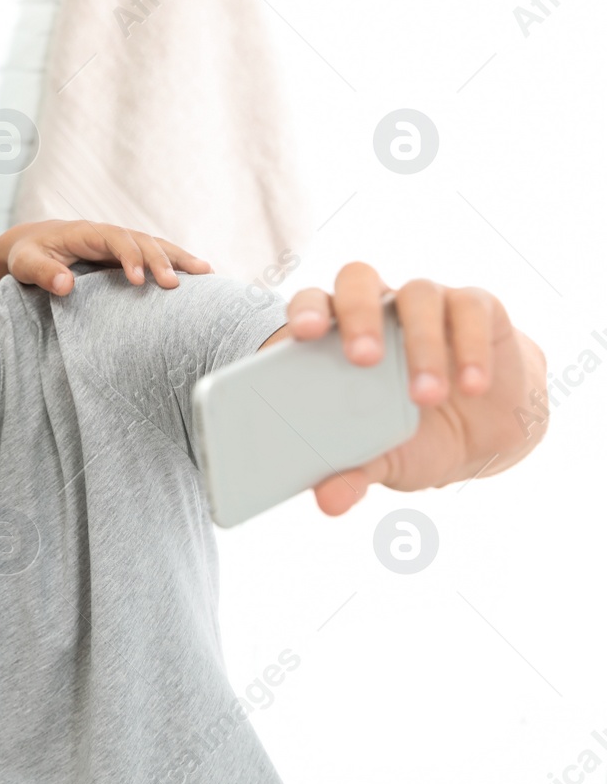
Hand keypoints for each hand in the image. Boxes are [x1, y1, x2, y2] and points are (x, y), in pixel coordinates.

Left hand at [0, 219, 212, 294]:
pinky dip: (176, 263)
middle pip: (142, 241)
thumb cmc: (27, 255)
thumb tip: (64, 286)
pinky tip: (199, 277)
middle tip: (176, 285)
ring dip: (180, 258)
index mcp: (87, 233)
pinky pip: (155, 255)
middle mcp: (108, 234)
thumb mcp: (26, 263)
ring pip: (155, 245)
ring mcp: (120, 243)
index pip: (116, 240)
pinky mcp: (126, 255)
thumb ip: (42, 272)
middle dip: (161, 260)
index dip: (130, 257)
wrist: (31, 245)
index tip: (139, 281)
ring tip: (208, 274)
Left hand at [281, 262, 545, 514]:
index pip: (311, 302)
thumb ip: (351, 472)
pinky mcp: (475, 308)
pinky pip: (471, 309)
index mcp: (337, 334)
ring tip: (426, 397)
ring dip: (421, 344)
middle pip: (358, 281)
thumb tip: (328, 503)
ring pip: (418, 295)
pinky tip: (471, 385)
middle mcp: (379, 307)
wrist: (481, 433)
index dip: (305, 310)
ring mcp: (427, 301)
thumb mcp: (382, 457)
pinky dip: (471, 347)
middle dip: (358, 316)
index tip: (303, 335)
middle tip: (363, 360)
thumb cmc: (411, 434)